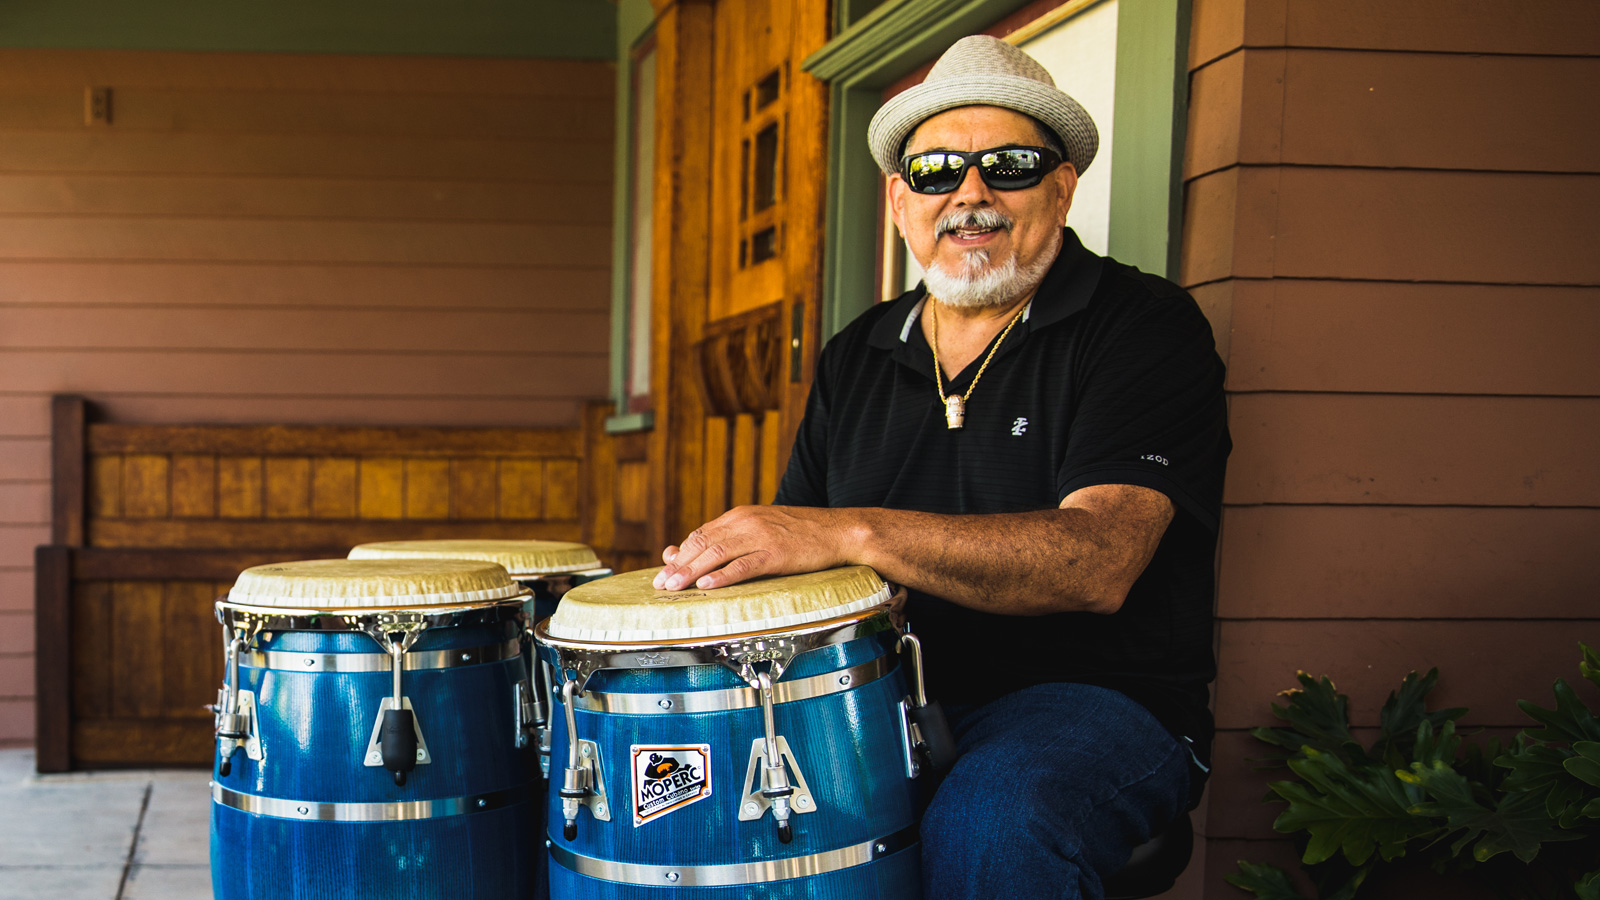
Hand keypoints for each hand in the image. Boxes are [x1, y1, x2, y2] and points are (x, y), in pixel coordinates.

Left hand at [652, 506, 855, 590]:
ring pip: (717, 553)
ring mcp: (761, 537)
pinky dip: (722, 576)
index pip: (701, 534)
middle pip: (703, 543)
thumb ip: (733, 540)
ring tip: (675, 587)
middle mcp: (746, 522)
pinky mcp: (776, 553)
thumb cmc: (801, 535)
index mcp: (741, 516)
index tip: (664, 571)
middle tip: (661, 584)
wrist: (838, 531)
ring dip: (692, 572)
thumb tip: (710, 554)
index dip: (680, 554)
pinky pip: (743, 565)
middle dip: (679, 565)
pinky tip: (707, 585)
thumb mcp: (762, 530)